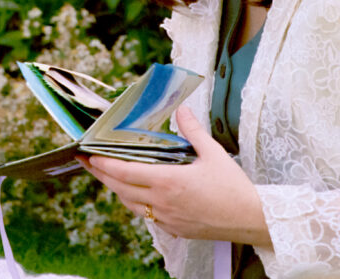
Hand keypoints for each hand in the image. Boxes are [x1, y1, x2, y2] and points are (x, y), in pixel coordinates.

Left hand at [81, 106, 271, 246]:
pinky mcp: (174, 229)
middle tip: (87, 161)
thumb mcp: (213, 153)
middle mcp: (162, 202)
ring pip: (130, 204)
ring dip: (116, 189)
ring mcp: (167, 218)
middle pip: (120, 189)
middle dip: (101, 174)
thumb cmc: (233, 188)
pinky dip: (134, 202)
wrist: (252, 219)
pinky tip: (136, 193)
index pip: (125, 172)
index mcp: (169, 181)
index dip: (103, 164)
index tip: (89, 154)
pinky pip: (145, 215)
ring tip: (106, 175)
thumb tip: (182, 109)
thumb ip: (193, 130)